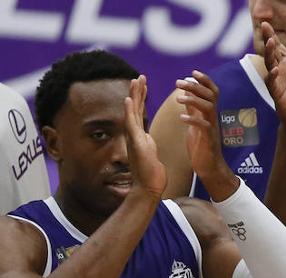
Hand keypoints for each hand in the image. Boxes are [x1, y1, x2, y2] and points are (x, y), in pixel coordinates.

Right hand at [122, 75, 165, 199]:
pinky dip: (129, 111)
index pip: (140, 112)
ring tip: (135, 80)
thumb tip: (148, 138)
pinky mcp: (136, 144)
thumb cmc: (151, 173)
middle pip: (135, 108)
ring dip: (133, 96)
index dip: (141, 97)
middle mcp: (134, 134)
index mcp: (140, 135)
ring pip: (132, 112)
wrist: (149, 187)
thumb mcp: (151, 152)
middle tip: (140, 76)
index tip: (143, 84)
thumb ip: (148, 143)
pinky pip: (131, 125)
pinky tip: (127, 99)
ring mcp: (133, 138)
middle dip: (137, 91)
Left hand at [176, 71, 237, 200]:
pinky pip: (204, 126)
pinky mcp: (209, 140)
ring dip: (194, 100)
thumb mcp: (195, 123)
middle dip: (195, 86)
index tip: (192, 72)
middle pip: (210, 95)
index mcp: (210, 113)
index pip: (212, 91)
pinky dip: (193, 120)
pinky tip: (182, 118)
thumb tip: (186, 93)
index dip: (204, 80)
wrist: (209, 168)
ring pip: (209, 108)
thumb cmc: (202, 146)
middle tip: (179, 82)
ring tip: (179, 98)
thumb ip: (192, 109)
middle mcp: (214, 118)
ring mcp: (213, 128)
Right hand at [261, 21, 285, 132]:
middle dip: (268, 38)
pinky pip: (271, 82)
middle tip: (264, 25)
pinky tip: (274, 69)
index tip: (267, 22)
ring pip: (269, 63)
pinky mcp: (276, 93)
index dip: (273, 36)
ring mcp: (278, 81)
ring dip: (269, 53)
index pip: (279, 47)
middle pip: (272, 51)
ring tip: (270, 43)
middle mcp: (282, 71)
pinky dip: (272, 75)